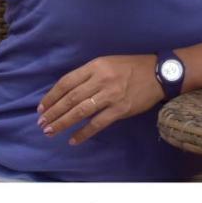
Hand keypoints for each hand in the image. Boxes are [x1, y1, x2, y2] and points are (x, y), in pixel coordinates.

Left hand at [37, 54, 163, 145]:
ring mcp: (111, 95)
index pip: (67, 82)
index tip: (41, 107)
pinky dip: (83, 133)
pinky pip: (97, 123)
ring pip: (80, 111)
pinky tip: (73, 140)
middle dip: (53, 112)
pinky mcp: (121, 109)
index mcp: (96, 66)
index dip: (51, 96)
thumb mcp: (108, 62)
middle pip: (71, 98)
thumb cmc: (132, 67)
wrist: (160, 73)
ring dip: (63, 123)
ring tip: (50, 131)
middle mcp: (102, 79)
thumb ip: (89, 75)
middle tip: (42, 123)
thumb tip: (67, 93)